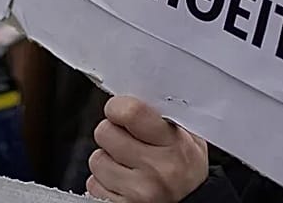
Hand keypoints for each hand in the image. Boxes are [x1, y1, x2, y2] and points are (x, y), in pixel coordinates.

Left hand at [88, 96, 208, 202]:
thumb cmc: (187, 169)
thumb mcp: (190, 138)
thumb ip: (166, 115)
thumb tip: (135, 91)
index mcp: (174, 145)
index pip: (130, 112)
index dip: (118, 107)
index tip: (120, 110)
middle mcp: (156, 169)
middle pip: (105, 132)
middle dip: (112, 132)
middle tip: (127, 139)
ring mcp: (138, 192)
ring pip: (96, 159)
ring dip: (107, 159)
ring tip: (128, 164)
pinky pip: (93, 185)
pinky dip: (104, 182)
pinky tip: (124, 182)